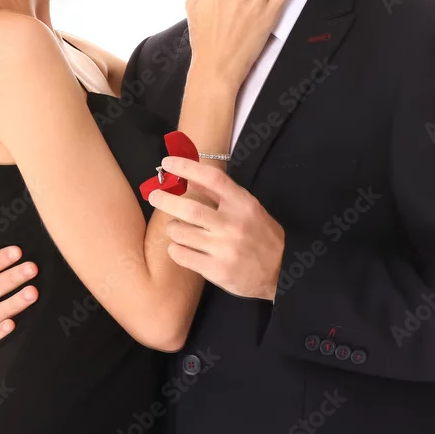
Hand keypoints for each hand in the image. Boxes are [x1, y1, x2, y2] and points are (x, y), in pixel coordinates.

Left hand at [148, 157, 284, 301]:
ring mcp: (224, 249)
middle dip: (165, 200)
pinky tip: (181, 245)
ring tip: (176, 227)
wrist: (281, 270)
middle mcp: (233, 225)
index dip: (187, 167)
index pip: (212, 178)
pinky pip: (182, 255)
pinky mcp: (216, 271)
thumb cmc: (260, 234)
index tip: (168, 162)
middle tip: (154, 195)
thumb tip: (190, 176)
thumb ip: (220, 193)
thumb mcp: (247, 207)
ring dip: (172, 227)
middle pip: (189, 208)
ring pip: (181, 233)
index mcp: (243, 204)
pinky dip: (175, 248)